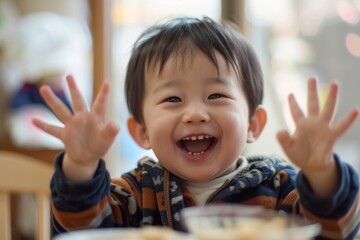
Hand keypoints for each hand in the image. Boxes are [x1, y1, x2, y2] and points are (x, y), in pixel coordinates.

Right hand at [33, 75, 118, 179]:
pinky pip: (52, 129)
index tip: (108, 82)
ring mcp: (72, 125)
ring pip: (61, 111)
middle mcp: (82, 118)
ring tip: (44, 88)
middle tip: (69, 75)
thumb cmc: (100, 146)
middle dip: (73, 88)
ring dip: (52, 100)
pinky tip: (33, 120)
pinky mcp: (64, 135)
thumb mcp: (107, 140)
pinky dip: (43, 126)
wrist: (88, 157)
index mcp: (95, 118)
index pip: (100, 104)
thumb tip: (115, 124)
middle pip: (77, 101)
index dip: (104, 94)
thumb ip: (111, 132)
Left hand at [277, 77, 357, 195]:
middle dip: (312, 91)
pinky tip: (355, 110)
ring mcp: (323, 127)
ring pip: (328, 109)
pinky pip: (341, 126)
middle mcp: (313, 123)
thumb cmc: (300, 155)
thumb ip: (283, 139)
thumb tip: (280, 131)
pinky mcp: (331, 136)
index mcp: (301, 124)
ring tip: (335, 83)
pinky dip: (348, 119)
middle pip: (312, 103)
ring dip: (331, 97)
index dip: (293, 103)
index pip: (295, 111)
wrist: (312, 166)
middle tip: (312, 78)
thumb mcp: (288, 147)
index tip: (290, 94)